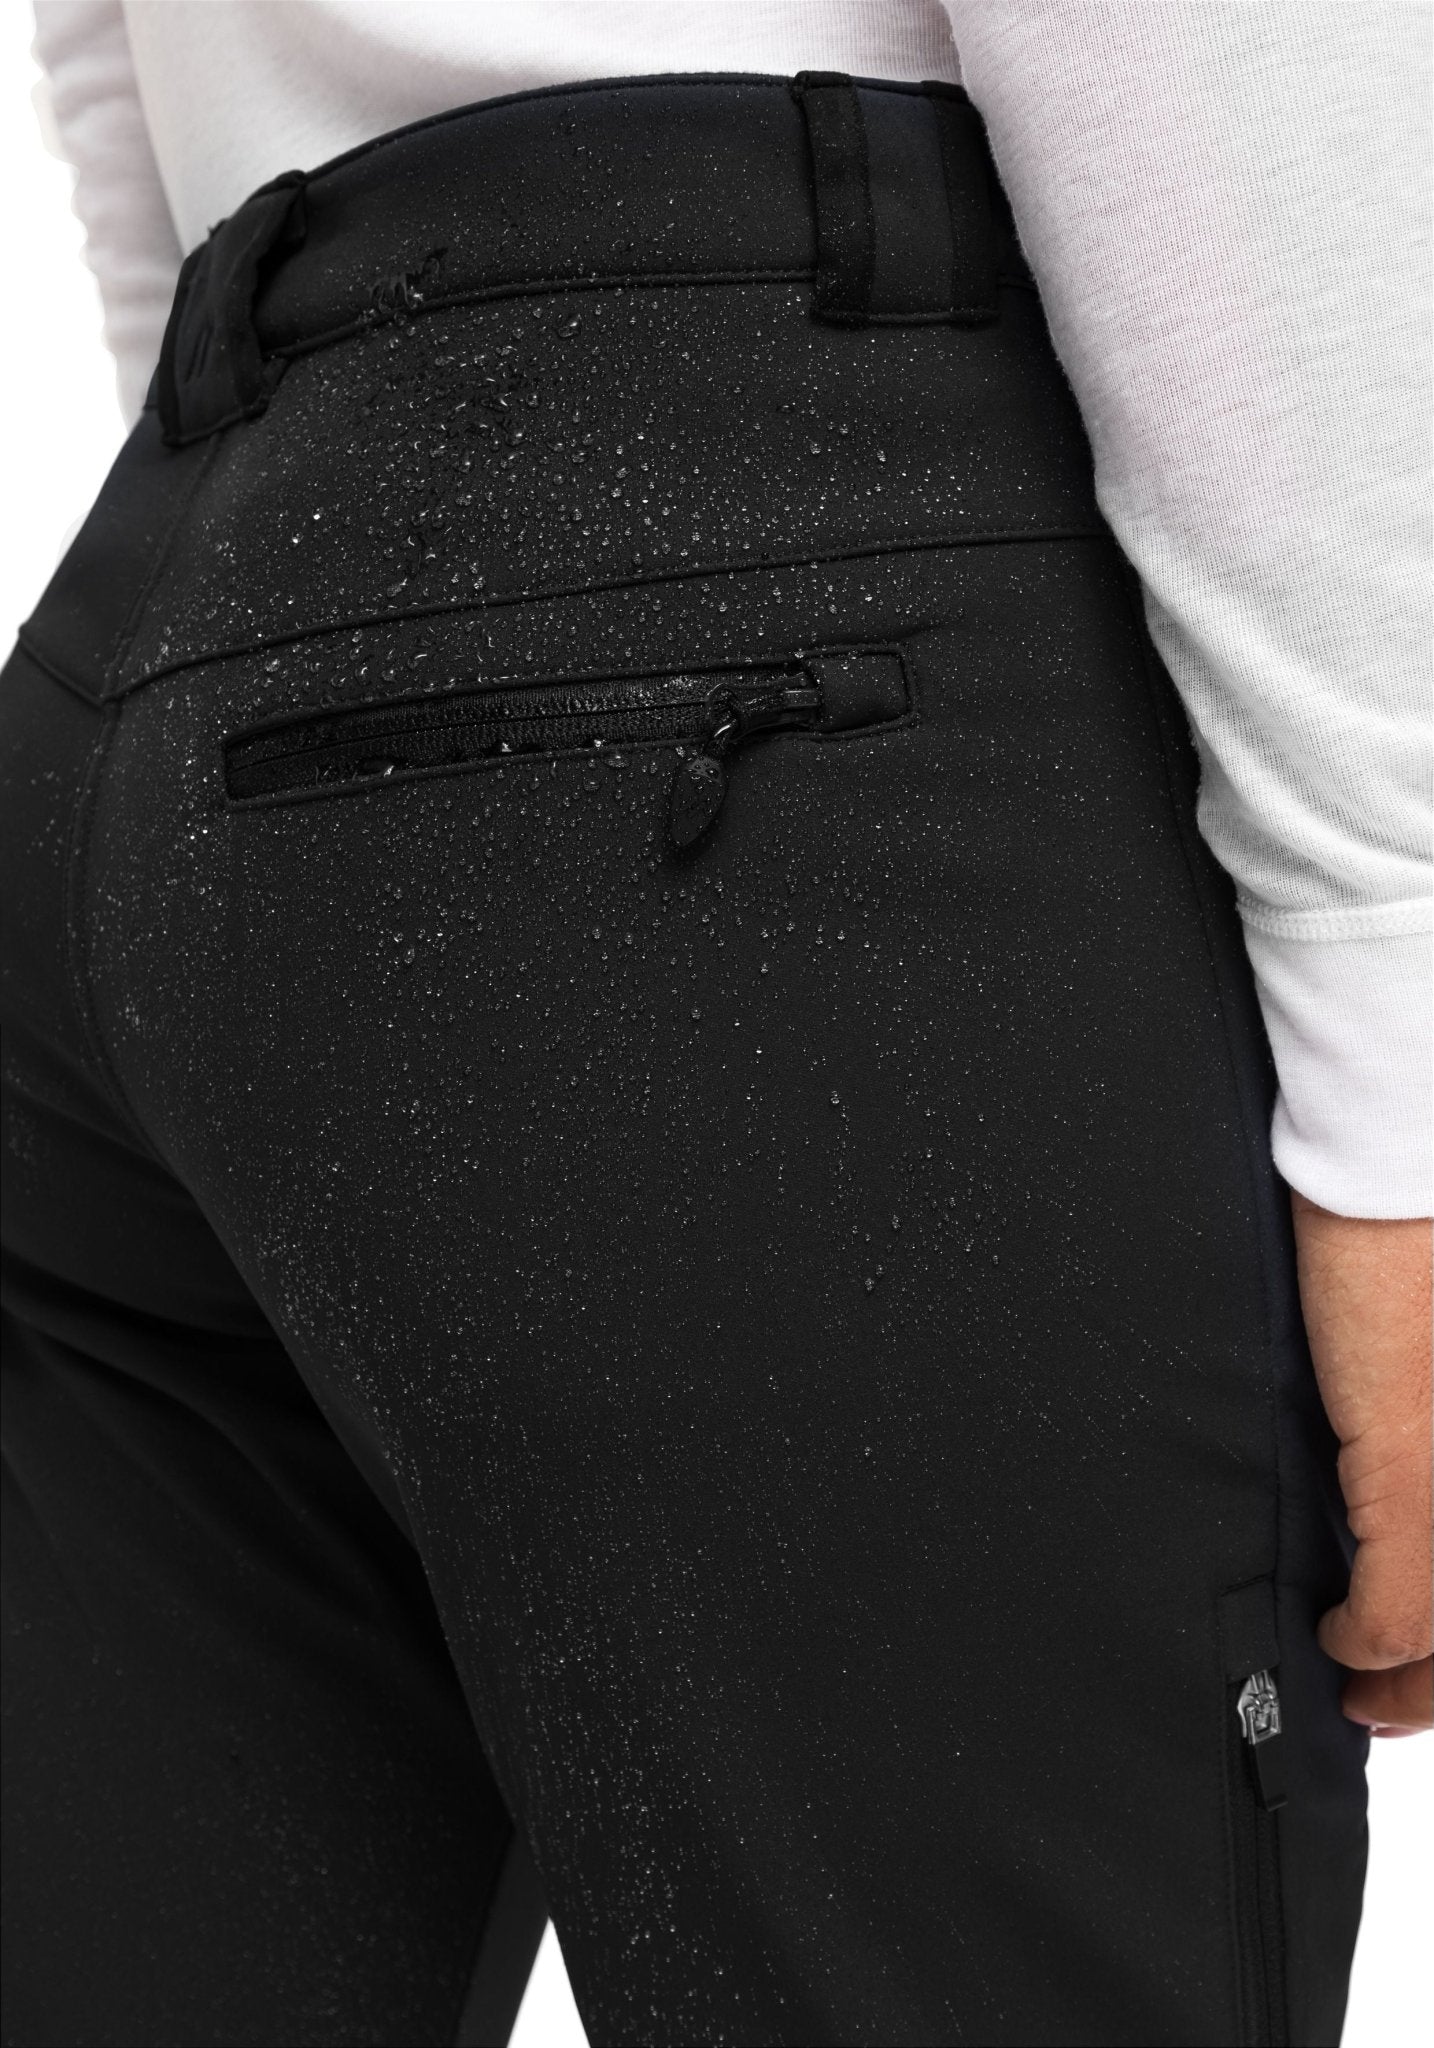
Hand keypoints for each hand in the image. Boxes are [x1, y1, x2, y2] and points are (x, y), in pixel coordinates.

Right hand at [1290, 1191, 1431, 1735]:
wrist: (1400, 1171)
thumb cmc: (1419, 1241)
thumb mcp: (1432, 1373)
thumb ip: (1424, 1441)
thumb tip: (1395, 1511)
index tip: (1427, 1660)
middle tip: (1397, 1703)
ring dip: (1412, 1676)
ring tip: (1366, 1692)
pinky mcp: (1419, 1464)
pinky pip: (1401, 1598)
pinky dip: (1367, 1636)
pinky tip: (1340, 1639)